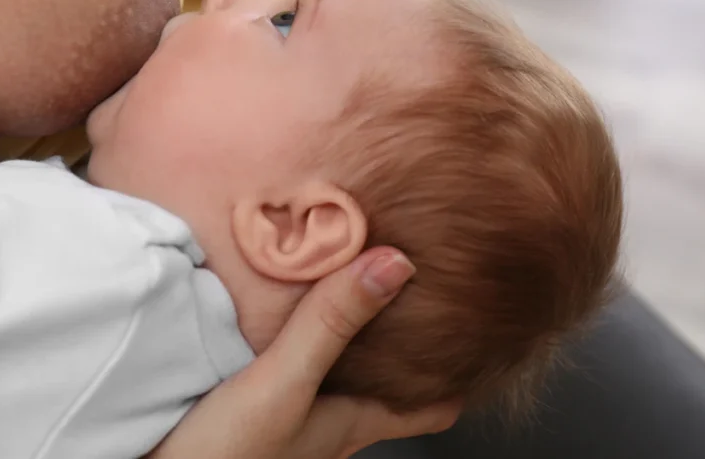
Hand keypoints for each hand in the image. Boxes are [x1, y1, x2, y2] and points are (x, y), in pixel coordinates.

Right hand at [150, 247, 461, 458]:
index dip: (457, 376)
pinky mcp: (247, 407)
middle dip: (401, 339)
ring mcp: (287, 418)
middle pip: (383, 383)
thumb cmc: (223, 458)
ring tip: (354, 283)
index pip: (428, 407)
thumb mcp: (283, 387)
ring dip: (349, 335)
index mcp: (350, 422)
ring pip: (336, 373)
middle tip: (417, 286)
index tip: (481, 335)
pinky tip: (280, 310)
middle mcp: (326, 423)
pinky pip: (289, 365)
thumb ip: (330, 327)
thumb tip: (394, 264)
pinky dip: (299, 337)